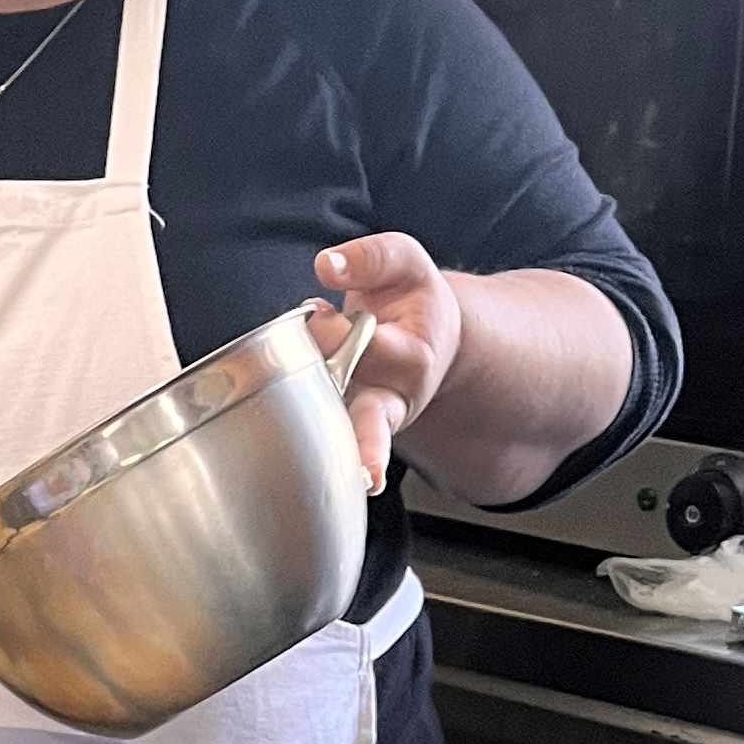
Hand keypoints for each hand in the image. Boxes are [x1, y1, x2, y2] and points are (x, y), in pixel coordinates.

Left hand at [310, 234, 463, 493]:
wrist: (429, 335)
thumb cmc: (413, 298)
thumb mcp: (404, 262)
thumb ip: (370, 258)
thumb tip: (327, 266)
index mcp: (413, 355)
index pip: (367, 348)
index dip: (332, 331)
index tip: (314, 313)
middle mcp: (395, 397)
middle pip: (375, 422)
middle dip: (369, 446)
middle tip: (367, 474)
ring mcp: (373, 422)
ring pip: (354, 446)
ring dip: (345, 461)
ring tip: (360, 485)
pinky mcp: (351, 432)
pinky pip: (330, 449)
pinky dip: (315, 459)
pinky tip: (316, 484)